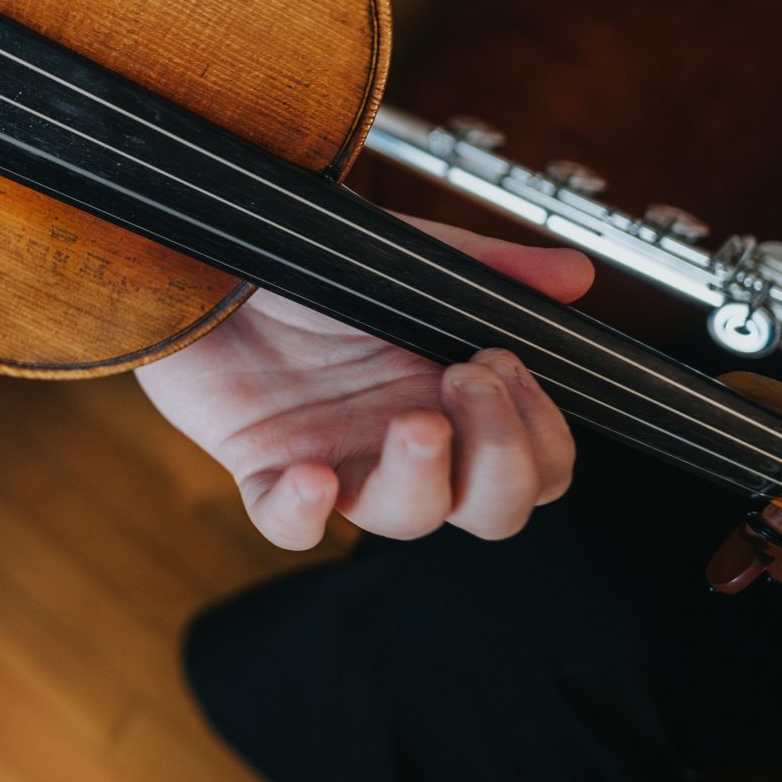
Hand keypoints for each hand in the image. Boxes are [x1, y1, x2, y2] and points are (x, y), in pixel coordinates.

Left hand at [136, 217, 592, 549]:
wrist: (203, 255)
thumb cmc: (303, 263)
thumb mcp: (404, 256)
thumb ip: (486, 267)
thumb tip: (577, 275)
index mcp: (450, 397)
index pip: (536, 467)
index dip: (541, 437)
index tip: (510, 365)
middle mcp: (402, 441)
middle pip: (493, 510)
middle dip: (502, 458)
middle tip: (468, 378)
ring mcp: (338, 461)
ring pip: (406, 522)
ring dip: (423, 479)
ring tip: (412, 420)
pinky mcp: (264, 469)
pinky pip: (288, 527)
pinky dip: (303, 513)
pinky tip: (313, 474)